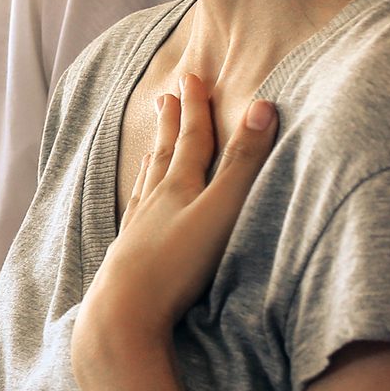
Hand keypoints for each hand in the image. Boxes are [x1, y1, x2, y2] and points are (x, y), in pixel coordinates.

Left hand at [80, 72, 278, 360]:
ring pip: (147, 183)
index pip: (192, 138)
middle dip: (170, 124)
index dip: (196, 108)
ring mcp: (138, 228)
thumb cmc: (178, 261)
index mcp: (178, 186)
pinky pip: (136, 216)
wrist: (125, 311)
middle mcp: (154, 201)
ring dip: (153, 159)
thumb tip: (264, 106)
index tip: (191, 78)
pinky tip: (137, 207)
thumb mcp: (222, 209)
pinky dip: (139, 200)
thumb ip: (244, 163)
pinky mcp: (130, 256)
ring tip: (151, 145)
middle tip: (166, 96)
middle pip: (164, 154)